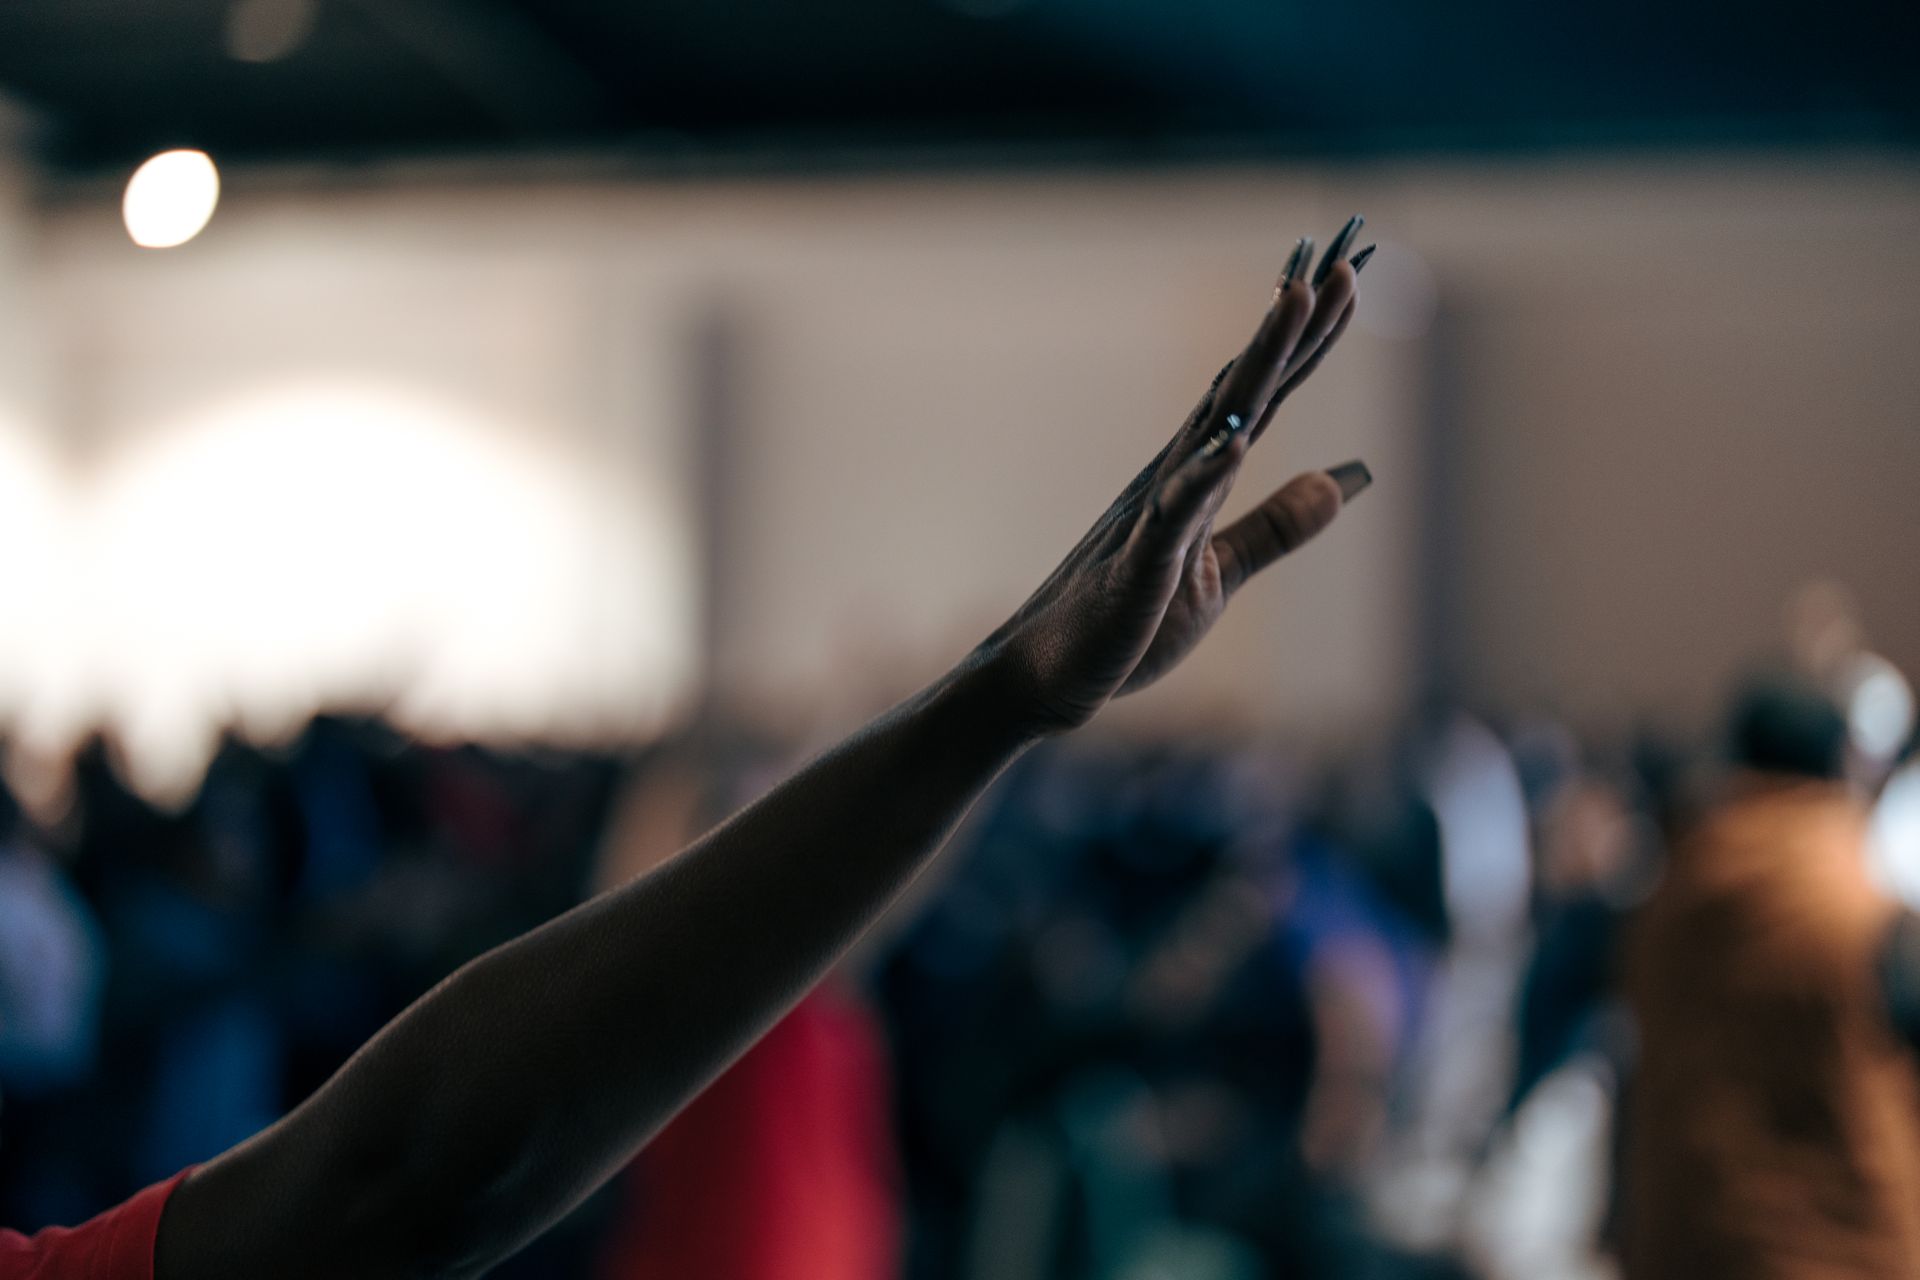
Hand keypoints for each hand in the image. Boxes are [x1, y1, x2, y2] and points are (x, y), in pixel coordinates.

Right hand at [978, 219, 1374, 734]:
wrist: (1047, 676)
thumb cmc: (1128, 621)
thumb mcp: (1222, 571)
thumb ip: (1278, 525)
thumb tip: (1345, 481)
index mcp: (1199, 477)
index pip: (1266, 394)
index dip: (1309, 339)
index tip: (1346, 277)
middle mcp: (1176, 475)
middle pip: (1247, 387)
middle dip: (1293, 322)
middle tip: (1337, 258)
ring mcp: (1155, 513)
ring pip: (1215, 423)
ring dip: (1256, 361)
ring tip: (1293, 300)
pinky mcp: (1140, 563)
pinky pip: (1175, 512)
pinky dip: (1204, 473)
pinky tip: (1236, 440)